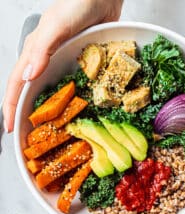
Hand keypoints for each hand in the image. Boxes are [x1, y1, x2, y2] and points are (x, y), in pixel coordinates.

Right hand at [3, 0, 122, 131]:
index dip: (11, 107)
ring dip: (48, 109)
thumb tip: (29, 77)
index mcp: (35, 52)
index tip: (10, 128)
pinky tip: (73, 109)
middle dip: (27, 112)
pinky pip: (70, 84)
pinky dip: (68, 98)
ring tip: (50, 128)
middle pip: (31, 91)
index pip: (17, 84)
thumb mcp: (56, 26)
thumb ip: (41, 50)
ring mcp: (63, 62)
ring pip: (50, 90)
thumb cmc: (77, 4)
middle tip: (29, 134)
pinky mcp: (79, 62)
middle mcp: (46, 59)